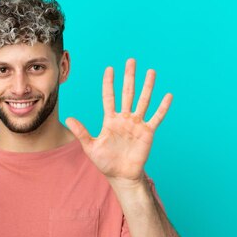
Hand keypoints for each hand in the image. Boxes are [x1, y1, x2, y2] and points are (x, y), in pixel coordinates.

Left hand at [65, 58, 171, 185]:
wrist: (121, 175)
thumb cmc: (105, 162)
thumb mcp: (90, 147)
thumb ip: (81, 132)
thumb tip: (68, 118)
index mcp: (110, 120)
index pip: (109, 97)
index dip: (109, 83)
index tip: (110, 69)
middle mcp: (124, 118)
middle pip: (127, 93)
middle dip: (129, 77)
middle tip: (131, 61)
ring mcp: (137, 124)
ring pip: (143, 101)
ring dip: (147, 87)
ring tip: (151, 72)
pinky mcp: (147, 132)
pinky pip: (156, 118)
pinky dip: (162, 107)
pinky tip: (168, 95)